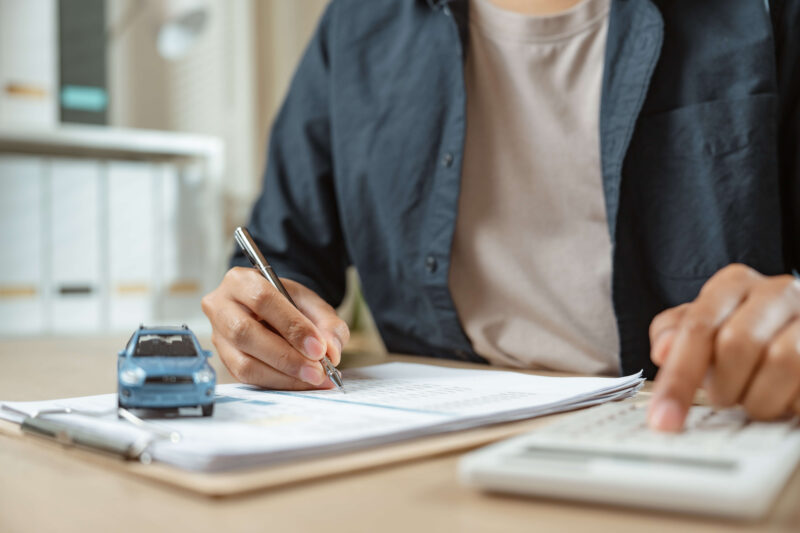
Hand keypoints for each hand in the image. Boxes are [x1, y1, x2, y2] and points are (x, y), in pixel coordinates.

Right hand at [201, 267, 349, 389]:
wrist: (271, 310)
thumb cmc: (289, 304)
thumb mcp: (311, 303)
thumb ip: (327, 323)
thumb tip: (332, 352)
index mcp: (241, 280)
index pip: (263, 300)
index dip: (292, 326)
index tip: (318, 348)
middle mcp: (221, 306)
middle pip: (246, 333)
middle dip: (287, 357)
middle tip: (318, 371)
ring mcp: (218, 336)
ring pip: (244, 363)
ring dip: (284, 376)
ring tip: (314, 379)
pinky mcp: (223, 360)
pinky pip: (247, 378)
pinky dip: (278, 383)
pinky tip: (300, 383)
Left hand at [648, 264, 799, 430]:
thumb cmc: (747, 333)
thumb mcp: (706, 327)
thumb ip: (676, 334)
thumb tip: (662, 350)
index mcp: (734, 284)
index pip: (697, 327)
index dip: (677, 377)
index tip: (663, 419)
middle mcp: (776, 292)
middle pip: (737, 342)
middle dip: (722, 385)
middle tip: (721, 399)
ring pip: (781, 360)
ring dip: (758, 397)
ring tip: (753, 399)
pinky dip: (789, 403)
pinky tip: (783, 397)